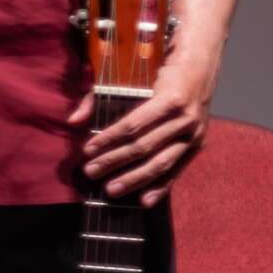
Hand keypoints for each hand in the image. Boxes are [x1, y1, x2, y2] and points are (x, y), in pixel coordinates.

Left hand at [75, 54, 216, 204]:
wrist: (200, 70)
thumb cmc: (157, 74)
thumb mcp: (128, 78)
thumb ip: (97, 98)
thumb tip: (73, 121)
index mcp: (170, 99)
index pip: (134, 125)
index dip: (109, 139)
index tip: (87, 150)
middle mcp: (186, 119)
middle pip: (144, 146)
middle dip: (114, 161)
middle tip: (90, 172)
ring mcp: (194, 135)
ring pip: (160, 163)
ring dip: (133, 178)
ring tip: (110, 189)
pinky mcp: (197, 146)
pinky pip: (177, 171)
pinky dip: (160, 187)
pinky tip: (144, 201)